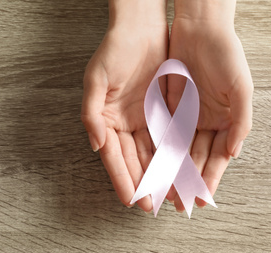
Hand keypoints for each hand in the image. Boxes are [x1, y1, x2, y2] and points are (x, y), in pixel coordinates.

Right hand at [81, 1, 167, 212]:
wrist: (142, 29)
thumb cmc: (115, 50)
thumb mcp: (96, 78)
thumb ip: (91, 113)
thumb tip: (97, 145)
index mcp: (106, 120)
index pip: (114, 156)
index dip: (122, 178)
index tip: (131, 200)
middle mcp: (124, 124)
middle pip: (134, 160)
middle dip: (143, 183)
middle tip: (152, 205)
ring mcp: (144, 119)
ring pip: (153, 153)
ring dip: (160, 174)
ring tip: (169, 194)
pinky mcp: (162, 111)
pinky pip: (168, 137)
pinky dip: (173, 154)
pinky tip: (179, 169)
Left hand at [167, 1, 253, 211]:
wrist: (200, 29)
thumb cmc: (227, 55)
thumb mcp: (242, 88)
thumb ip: (241, 121)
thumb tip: (234, 153)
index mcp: (227, 121)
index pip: (218, 157)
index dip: (210, 179)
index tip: (202, 200)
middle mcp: (207, 122)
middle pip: (197, 158)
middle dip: (188, 181)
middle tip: (179, 203)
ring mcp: (188, 116)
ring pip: (179, 150)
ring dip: (173, 171)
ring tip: (165, 191)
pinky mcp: (171, 107)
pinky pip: (165, 133)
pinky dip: (161, 150)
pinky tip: (155, 166)